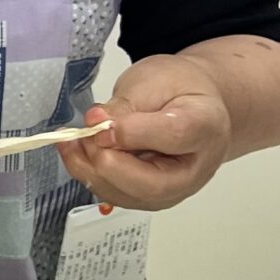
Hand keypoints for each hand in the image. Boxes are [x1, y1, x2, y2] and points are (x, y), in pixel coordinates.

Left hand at [61, 54, 233, 209]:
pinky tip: (80, 151)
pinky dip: (90, 174)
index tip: (100, 121)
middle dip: (106, 161)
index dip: (130, 132)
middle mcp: (194, 168)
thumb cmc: (178, 90)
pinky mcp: (151, 198)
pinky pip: (116, 195)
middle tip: (85, 133)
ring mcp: (173, 190)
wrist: (194, 106)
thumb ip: (124, 106)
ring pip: (128, 196)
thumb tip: (96, 124)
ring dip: (91, 169)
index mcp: (204, 127)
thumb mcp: (151, 81)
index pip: (173, 136)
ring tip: (75, 139)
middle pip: (151, 184)